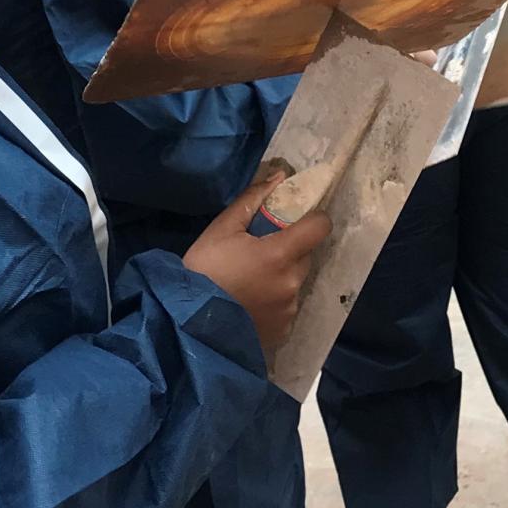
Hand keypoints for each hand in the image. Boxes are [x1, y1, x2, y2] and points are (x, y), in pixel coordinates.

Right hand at [182, 167, 332, 353]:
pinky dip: (274, 302)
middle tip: (260, 252)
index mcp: (280, 254)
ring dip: (281, 277)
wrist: (188, 325)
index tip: (297, 220)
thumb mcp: (221, 230)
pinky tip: (251, 304)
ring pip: (295, 282)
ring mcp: (289, 309)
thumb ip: (252, 201)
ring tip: (250, 282)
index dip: (313, 219)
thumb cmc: (203, 271)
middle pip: (305, 255)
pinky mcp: (283, 330)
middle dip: (289, 250)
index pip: (320, 227)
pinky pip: (287, 307)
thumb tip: (279, 177)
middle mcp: (292, 282)